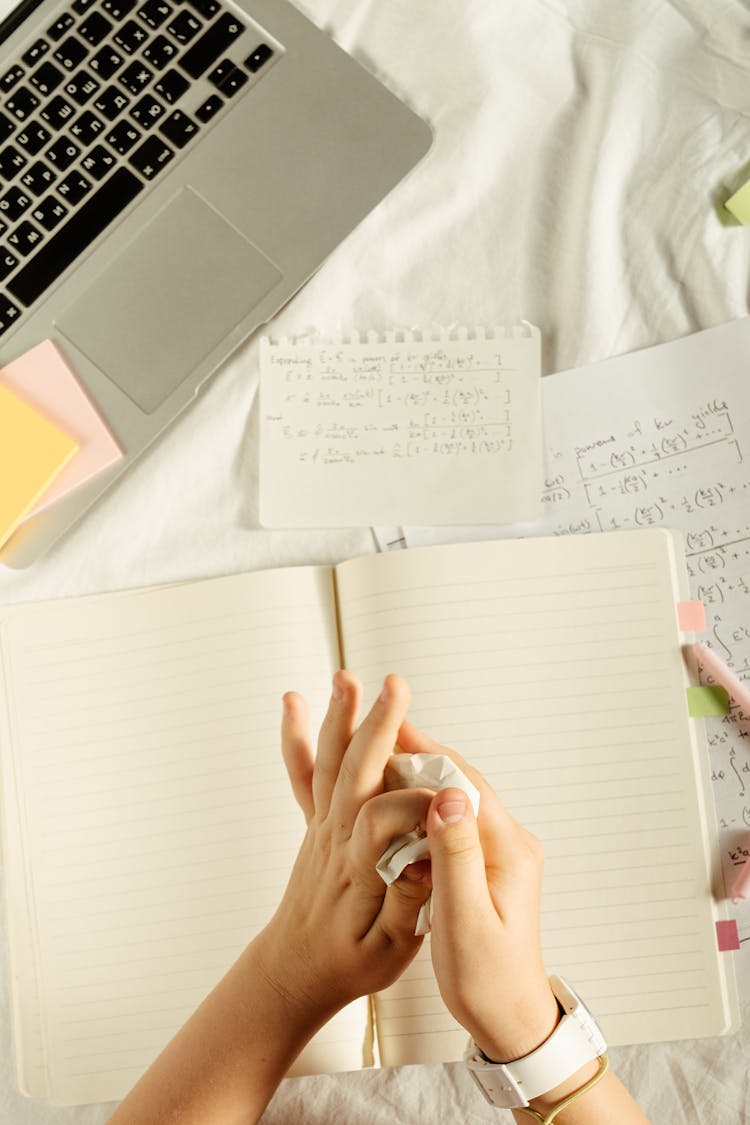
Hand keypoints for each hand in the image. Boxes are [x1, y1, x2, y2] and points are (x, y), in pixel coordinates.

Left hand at [254, 671, 433, 1022]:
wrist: (294, 971)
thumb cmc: (349, 964)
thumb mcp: (390, 952)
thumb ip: (407, 904)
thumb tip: (425, 859)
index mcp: (358, 870)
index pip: (383, 820)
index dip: (416, 803)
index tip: (449, 798)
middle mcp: (335, 838)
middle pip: (354, 773)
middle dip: (377, 726)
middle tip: (396, 687)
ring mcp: (322, 825)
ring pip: (329, 763)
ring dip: (340, 717)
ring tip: (348, 677)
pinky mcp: (316, 821)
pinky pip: (303, 773)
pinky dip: (296, 737)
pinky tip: (294, 702)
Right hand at [397, 721, 559, 1062]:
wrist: (511, 1019)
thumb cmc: (489, 981)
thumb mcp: (466, 922)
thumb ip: (456, 857)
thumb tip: (449, 796)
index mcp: (508, 850)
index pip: (465, 783)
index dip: (425, 753)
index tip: (390, 726)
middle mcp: (510, 842)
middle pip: (462, 781)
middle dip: (421, 754)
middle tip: (378, 728)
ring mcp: (499, 852)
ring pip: (456, 797)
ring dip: (421, 776)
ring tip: (381, 754)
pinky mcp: (486, 863)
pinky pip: (453, 819)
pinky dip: (423, 803)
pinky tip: (396, 800)